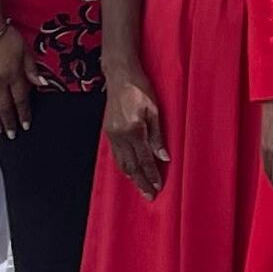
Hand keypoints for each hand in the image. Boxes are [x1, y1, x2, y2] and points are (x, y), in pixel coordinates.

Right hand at [0, 26, 31, 138]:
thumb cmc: (4, 34)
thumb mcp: (25, 49)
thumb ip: (32, 69)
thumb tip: (42, 83)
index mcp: (14, 74)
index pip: (21, 100)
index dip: (24, 114)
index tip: (25, 125)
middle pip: (5, 107)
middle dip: (10, 122)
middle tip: (12, 134)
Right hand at [101, 68, 168, 197]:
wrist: (120, 75)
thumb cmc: (140, 88)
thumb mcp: (154, 110)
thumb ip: (158, 136)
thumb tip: (163, 157)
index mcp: (134, 129)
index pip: (144, 159)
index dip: (152, 175)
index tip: (158, 187)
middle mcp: (120, 135)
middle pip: (131, 166)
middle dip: (141, 182)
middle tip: (149, 196)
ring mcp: (112, 134)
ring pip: (122, 163)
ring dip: (132, 177)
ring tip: (140, 188)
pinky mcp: (108, 131)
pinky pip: (116, 154)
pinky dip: (124, 166)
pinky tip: (129, 171)